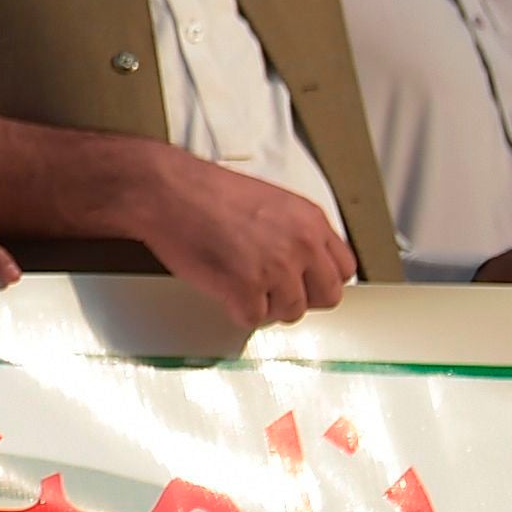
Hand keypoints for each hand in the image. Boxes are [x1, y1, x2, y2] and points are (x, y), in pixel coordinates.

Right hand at [128, 152, 356, 331]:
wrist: (167, 192)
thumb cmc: (205, 191)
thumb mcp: (270, 201)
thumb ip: (294, 232)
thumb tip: (301, 262)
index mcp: (310, 221)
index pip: (344, 268)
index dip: (321, 279)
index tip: (305, 282)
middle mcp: (301, 245)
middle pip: (328, 296)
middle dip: (301, 298)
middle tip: (275, 291)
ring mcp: (276, 269)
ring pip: (290, 312)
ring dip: (266, 305)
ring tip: (240, 284)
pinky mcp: (245, 290)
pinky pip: (253, 319)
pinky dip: (237, 310)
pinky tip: (223, 289)